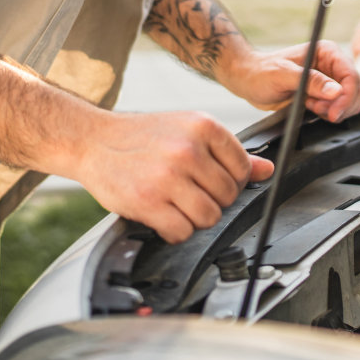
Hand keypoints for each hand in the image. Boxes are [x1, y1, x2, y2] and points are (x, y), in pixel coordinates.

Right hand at [71, 109, 272, 243]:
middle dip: (212, 201)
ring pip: (209, 217)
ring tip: (176, 204)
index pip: (243, 169)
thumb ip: (229, 152)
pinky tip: (163, 216)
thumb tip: (266, 170)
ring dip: (195, 218)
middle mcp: (188, 150)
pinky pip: (182, 232)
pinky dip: (175, 231)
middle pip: (228, 196)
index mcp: (204, 126)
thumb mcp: (188, 130)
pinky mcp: (148, 201)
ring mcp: (168, 177)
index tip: (211, 181)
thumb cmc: (143, 136)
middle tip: (189, 193)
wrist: (93, 140)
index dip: (231, 181)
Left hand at [221, 40, 359, 122]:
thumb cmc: (261, 71)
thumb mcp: (283, 75)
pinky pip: (341, 108)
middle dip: (342, 105)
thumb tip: (335, 91)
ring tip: (312, 107)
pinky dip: (330, 114)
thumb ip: (311, 81)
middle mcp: (333, 65)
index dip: (346, 96)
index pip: (351, 75)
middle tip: (319, 111)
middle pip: (358, 89)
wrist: (250, 80)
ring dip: (336, 110)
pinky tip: (311, 109)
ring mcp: (331, 80)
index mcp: (327, 52)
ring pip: (353, 100)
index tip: (333, 112)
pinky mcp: (326, 95)